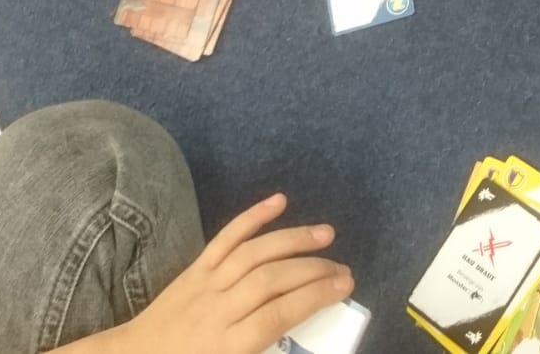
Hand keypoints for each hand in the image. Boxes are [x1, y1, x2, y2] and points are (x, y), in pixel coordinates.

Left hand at [106, 194, 352, 353]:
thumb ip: (265, 350)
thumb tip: (304, 338)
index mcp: (226, 346)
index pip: (278, 316)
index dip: (315, 297)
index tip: (345, 287)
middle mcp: (217, 311)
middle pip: (270, 281)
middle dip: (313, 270)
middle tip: (344, 270)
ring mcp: (204, 284)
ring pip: (253, 254)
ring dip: (294, 239)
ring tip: (327, 234)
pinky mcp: (194, 268)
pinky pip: (225, 238)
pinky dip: (252, 216)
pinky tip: (280, 201)